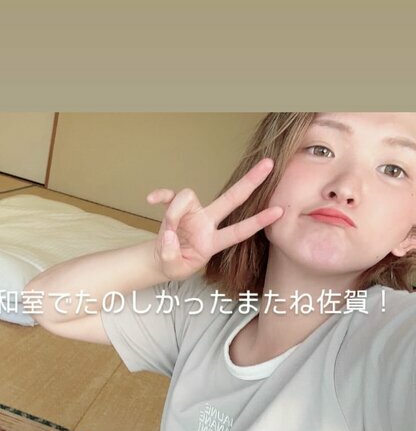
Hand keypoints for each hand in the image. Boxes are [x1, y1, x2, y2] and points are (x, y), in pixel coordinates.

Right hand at [147, 158, 283, 280]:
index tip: (280, 211)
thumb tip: (169, 235)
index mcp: (212, 242)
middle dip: (251, 181)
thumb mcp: (173, 268)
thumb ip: (171, 255)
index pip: (239, 231)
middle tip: (270, 163)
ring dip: (174, 213)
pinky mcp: (174, 207)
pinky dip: (160, 195)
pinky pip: (169, 195)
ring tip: (167, 232)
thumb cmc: (175, 264)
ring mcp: (191, 213)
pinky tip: (151, 200)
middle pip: (232, 198)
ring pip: (188, 196)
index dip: (258, 221)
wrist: (161, 259)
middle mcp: (206, 223)